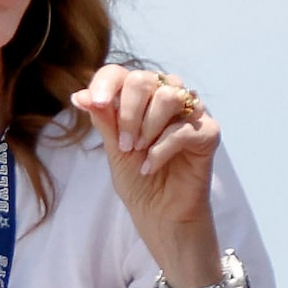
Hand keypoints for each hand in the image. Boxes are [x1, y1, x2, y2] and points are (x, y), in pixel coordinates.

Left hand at [70, 65, 223, 276]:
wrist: (159, 213)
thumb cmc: (137, 178)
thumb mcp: (113, 148)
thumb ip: (103, 119)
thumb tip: (80, 96)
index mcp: (140, 97)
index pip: (120, 73)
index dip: (104, 84)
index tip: (93, 103)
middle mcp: (166, 97)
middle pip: (145, 79)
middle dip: (128, 112)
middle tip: (125, 145)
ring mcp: (190, 112)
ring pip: (168, 96)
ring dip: (147, 127)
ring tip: (139, 152)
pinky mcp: (208, 132)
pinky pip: (184, 128)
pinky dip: (162, 149)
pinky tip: (150, 166)